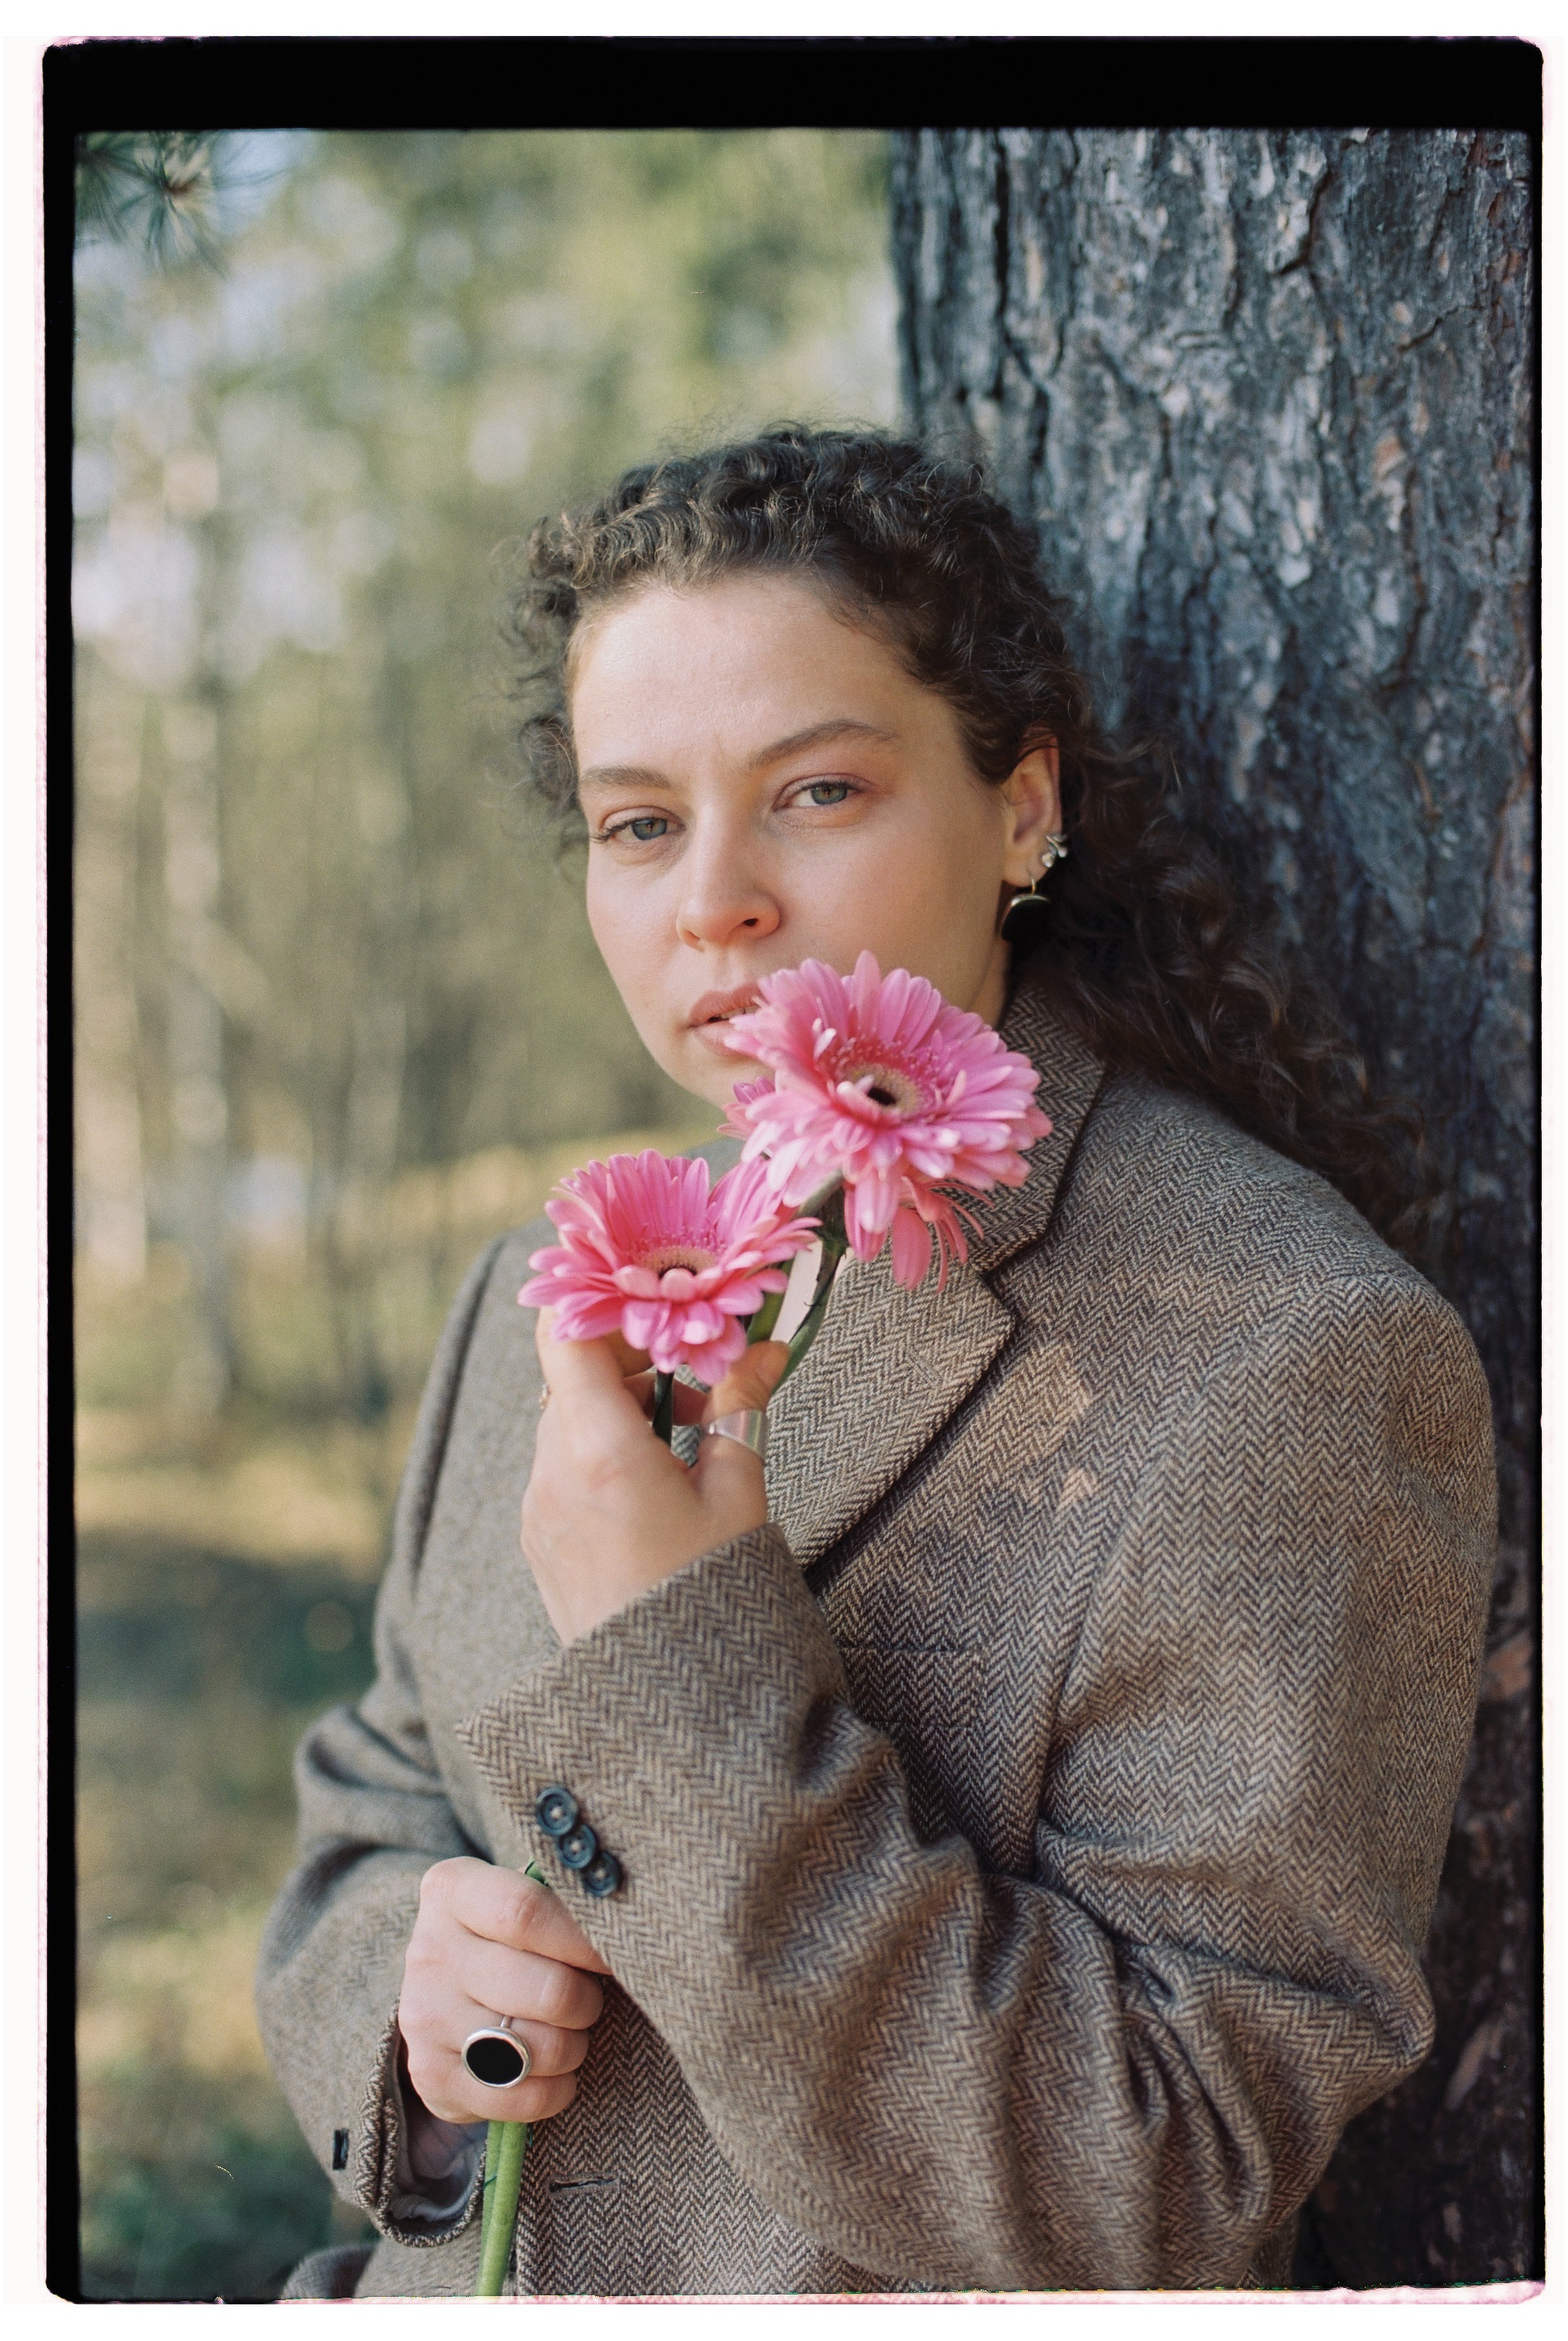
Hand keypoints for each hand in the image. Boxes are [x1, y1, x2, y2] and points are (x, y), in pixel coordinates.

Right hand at [398, 1856, 611, 2126]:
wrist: (444, 1994)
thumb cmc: (507, 1938)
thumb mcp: (523, 1898)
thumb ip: (563, 1903)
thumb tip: (627, 1927)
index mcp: (453, 1890)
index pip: (526, 1912)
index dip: (584, 1942)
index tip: (611, 1958)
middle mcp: (430, 1951)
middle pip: (545, 1989)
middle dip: (586, 2002)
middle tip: (591, 1999)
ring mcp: (425, 2017)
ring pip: (536, 2048)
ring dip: (573, 2047)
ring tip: (570, 2032)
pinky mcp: (432, 2076)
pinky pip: (520, 2097)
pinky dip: (555, 2090)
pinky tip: (554, 2072)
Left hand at [522, 1314, 788, 1645]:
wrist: (673, 1705)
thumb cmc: (712, 1598)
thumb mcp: (738, 1493)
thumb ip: (740, 1406)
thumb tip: (764, 1347)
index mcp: (598, 1450)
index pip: (564, 1332)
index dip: (601, 1300)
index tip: (652, 1299)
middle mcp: (552, 1473)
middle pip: (571, 1374)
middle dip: (631, 1360)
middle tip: (694, 1376)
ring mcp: (539, 1508)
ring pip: (567, 1419)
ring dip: (619, 1408)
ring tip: (684, 1439)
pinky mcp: (540, 1538)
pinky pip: (560, 1467)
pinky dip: (600, 1452)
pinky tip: (655, 1485)